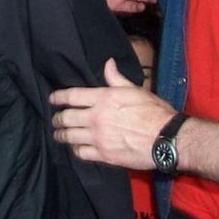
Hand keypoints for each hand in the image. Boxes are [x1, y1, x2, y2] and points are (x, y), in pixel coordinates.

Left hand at [51, 58, 174, 168]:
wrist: (165, 138)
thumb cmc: (153, 111)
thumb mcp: (135, 89)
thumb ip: (116, 78)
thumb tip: (107, 63)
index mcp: (104, 98)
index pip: (73, 96)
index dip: (59, 97)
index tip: (52, 99)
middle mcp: (97, 117)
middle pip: (67, 117)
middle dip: (58, 119)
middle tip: (55, 120)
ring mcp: (98, 137)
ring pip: (70, 137)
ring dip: (62, 135)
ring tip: (59, 135)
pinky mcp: (104, 155)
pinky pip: (81, 153)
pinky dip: (75, 150)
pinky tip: (75, 148)